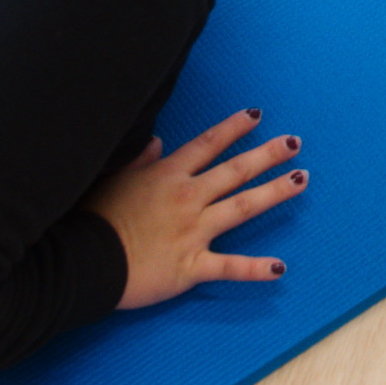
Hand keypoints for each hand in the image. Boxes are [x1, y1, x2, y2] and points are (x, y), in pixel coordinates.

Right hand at [89, 108, 306, 307]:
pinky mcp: (191, 266)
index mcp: (166, 176)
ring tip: (302, 179)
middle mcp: (187, 199)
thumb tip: (158, 143)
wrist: (83, 261)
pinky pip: (230, 267)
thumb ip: (138, 160)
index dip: (234, 128)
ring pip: (242, 207)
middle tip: (295, 142)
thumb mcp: (111, 179)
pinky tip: (281, 267)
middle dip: (267, 154)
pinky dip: (256, 269)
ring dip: (275, 192)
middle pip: (235, 170)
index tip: (257, 115)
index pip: (207, 144)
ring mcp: (192, 232)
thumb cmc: (92, 219)